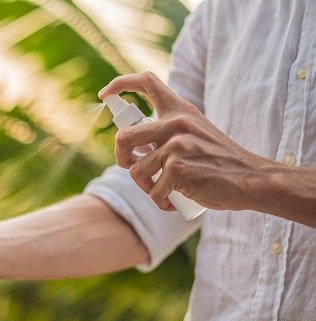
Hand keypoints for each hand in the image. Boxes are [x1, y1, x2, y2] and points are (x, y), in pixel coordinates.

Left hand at [98, 72, 271, 211]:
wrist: (252, 179)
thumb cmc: (220, 161)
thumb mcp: (196, 133)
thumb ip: (169, 132)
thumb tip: (133, 147)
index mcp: (180, 110)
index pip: (147, 82)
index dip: (120, 84)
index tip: (105, 94)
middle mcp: (176, 123)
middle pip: (124, 137)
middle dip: (121, 157)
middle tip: (131, 167)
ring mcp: (176, 146)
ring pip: (136, 171)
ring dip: (145, 187)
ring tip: (164, 191)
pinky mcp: (177, 169)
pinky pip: (152, 191)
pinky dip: (160, 202)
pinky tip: (175, 202)